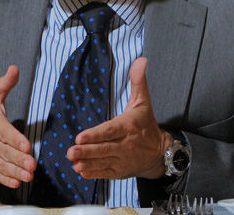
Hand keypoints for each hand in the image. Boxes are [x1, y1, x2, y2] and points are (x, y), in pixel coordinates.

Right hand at [0, 65, 36, 188]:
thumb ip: (4, 85)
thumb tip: (14, 69)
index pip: (4, 132)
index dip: (15, 140)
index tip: (26, 145)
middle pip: (5, 151)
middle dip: (19, 159)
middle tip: (31, 164)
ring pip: (2, 165)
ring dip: (16, 171)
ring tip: (28, 175)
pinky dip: (6, 180)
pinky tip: (16, 183)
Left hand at [67, 57, 172, 179]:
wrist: (161, 153)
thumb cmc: (147, 124)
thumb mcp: (143, 102)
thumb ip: (138, 81)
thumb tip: (141, 60)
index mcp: (128, 126)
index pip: (110, 131)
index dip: (95, 135)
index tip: (80, 137)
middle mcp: (126, 145)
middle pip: (104, 148)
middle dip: (87, 151)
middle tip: (71, 152)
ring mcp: (123, 159)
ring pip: (103, 161)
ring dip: (87, 162)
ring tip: (73, 162)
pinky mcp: (120, 170)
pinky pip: (106, 172)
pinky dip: (94, 173)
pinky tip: (82, 171)